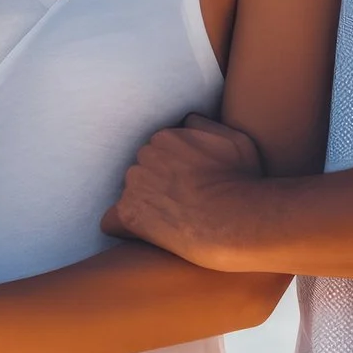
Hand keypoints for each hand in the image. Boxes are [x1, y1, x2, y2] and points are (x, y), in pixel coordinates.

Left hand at [101, 113, 266, 266]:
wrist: (234, 220)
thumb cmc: (241, 181)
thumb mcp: (234, 139)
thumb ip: (205, 124)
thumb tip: (187, 120)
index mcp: (166, 137)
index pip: (160, 149)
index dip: (176, 167)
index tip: (191, 181)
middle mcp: (144, 156)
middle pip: (144, 168)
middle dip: (159, 181)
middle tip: (183, 201)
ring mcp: (134, 185)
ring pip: (132, 191)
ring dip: (146, 203)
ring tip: (173, 220)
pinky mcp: (128, 214)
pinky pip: (111, 220)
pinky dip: (122, 226)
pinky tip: (140, 233)